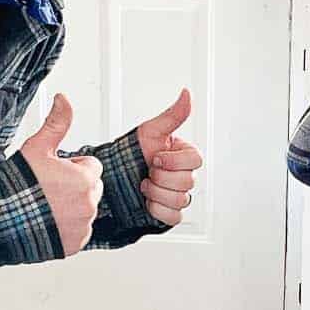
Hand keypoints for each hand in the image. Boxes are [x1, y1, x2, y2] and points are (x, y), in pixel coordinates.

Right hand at [18, 94, 102, 255]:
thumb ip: (57, 123)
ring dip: (71, 207)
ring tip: (44, 206)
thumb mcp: (36, 148)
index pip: (92, 166)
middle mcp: (89, 204)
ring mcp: (82, 226)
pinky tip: (47, 221)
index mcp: (85, 179)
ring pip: (84, 210)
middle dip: (74, 186)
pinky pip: (78, 231)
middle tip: (47, 189)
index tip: (53, 172)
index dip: (71, 166)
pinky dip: (66, 228)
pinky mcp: (74, 244)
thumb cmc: (15, 186)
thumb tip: (64, 100)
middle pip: (91, 188)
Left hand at [136, 88, 202, 226]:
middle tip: (147, 171)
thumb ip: (172, 115)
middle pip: (187, 182)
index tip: (155, 157)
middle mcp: (185, 176)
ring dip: (156, 192)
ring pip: (179, 199)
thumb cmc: (132, 152)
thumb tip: (187, 93)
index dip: (173, 161)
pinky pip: (174, 216)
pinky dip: (157, 209)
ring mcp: (179, 195)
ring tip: (143, 184)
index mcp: (185, 156)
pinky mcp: (171, 213)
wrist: (113, 176)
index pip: (196, 161)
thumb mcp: (150, 131)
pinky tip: (147, 200)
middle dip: (160, 177)